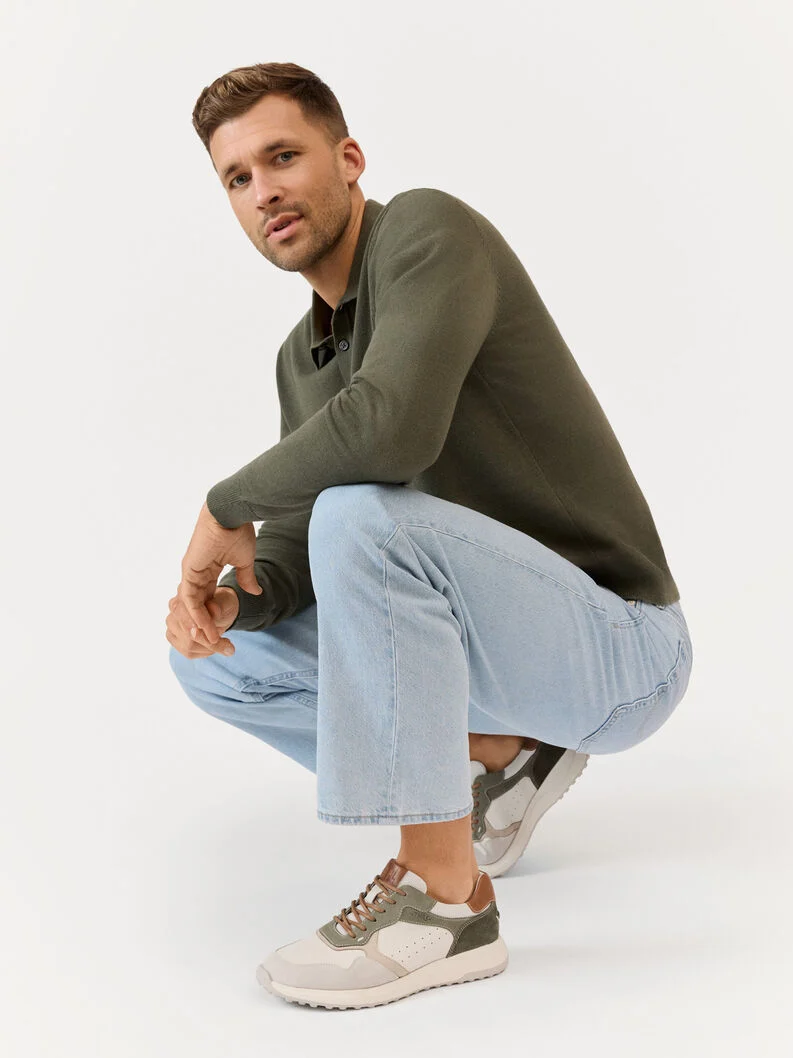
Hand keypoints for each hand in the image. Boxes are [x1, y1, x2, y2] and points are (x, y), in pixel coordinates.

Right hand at [166, 587, 239, 658]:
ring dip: (209, 649)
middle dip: (210, 643)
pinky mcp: (172, 637)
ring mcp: (171, 623)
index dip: (204, 627)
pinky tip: (214, 647)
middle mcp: (174, 607)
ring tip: (223, 643)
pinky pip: (188, 652)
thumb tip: (213, 610)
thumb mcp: (226, 602)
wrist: (220, 610)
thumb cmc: (222, 604)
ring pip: (188, 646)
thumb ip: (219, 605)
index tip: (218, 637)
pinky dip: (204, 653)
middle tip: (229, 647)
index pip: (190, 615)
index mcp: (185, 593)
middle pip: (188, 634)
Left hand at [177, 502, 261, 645]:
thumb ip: (246, 577)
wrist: (232, 514)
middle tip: (215, 642)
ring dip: (201, 624)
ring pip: (192, 606)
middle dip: (205, 625)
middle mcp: (196, 572)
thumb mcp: (244, 561)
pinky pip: (191, 599)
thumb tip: (255, 591)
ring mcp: (191, 572)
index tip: (224, 628)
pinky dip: (197, 614)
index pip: (208, 597)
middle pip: (197, 605)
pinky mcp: (189, 571)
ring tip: (211, 640)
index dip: (214, 614)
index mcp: (208, 569)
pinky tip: (207, 627)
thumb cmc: (238, 531)